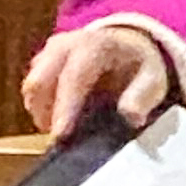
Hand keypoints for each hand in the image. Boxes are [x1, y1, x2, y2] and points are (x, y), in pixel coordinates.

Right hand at [23, 25, 169, 138]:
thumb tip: (130, 116)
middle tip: (59, 140)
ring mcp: (49, 52)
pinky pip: (33, 89)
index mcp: (94, 46)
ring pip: (31, 88)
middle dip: (45, 114)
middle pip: (39, 81)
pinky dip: (41, 108)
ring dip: (42, 113)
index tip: (60, 135)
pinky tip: (60, 120)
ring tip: (64, 131)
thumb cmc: (140, 64)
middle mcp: (65, 45)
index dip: (65, 107)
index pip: (73, 77)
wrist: (129, 45)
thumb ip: (142, 97)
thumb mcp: (153, 79)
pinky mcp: (41, 62)